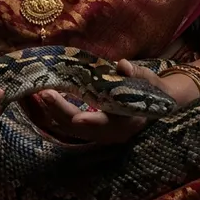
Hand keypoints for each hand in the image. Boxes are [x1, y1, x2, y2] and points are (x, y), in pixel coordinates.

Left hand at [36, 59, 176, 144]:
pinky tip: (48, 99)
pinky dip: (59, 113)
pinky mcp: (93, 128)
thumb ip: (137, 74)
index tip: (76, 117)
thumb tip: (123, 65)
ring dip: (56, 112)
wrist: (158, 104)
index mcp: (128, 122)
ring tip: (41, 94)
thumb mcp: (150, 79)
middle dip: (61, 111)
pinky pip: (72, 125)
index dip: (90, 121)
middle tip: (46, 93)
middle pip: (81, 128)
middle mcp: (112, 133)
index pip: (105, 125)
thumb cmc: (153, 89)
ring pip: (73, 129)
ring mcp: (101, 133)